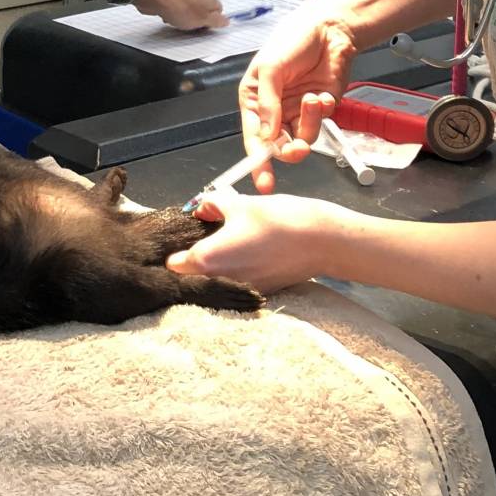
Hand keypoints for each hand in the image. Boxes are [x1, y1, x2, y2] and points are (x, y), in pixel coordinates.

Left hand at [134, 0, 226, 30]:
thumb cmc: (181, 8)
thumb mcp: (204, 19)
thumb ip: (217, 21)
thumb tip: (227, 21)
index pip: (219, 11)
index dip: (214, 21)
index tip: (207, 29)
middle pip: (204, 12)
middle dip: (199, 22)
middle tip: (193, 28)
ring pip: (190, 12)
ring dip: (185, 20)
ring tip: (179, 23)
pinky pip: (177, 10)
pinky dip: (174, 15)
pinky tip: (169, 18)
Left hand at [166, 191, 342, 294]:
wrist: (321, 241)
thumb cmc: (278, 219)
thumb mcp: (239, 203)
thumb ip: (212, 205)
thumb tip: (200, 207)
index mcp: (207, 259)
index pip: (173, 265)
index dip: (175, 251)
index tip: (183, 239)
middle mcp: (220, 281)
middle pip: (192, 277)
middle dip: (193, 261)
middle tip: (204, 239)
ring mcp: (241, 290)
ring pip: (215, 282)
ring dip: (216, 268)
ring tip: (228, 245)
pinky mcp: (260, 292)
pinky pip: (236, 284)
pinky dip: (236, 273)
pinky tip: (247, 254)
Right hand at [239, 12, 356, 191]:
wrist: (329, 29)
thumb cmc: (291, 41)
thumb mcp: (271, 68)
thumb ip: (268, 103)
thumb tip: (266, 136)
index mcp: (255, 101)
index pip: (254, 138)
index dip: (258, 162)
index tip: (264, 181)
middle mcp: (275, 111)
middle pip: (279, 145)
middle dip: (289, 149)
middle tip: (298, 149)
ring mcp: (299, 112)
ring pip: (303, 137)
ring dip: (309, 121)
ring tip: (313, 98)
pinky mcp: (321, 109)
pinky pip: (321, 123)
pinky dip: (322, 110)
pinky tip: (322, 93)